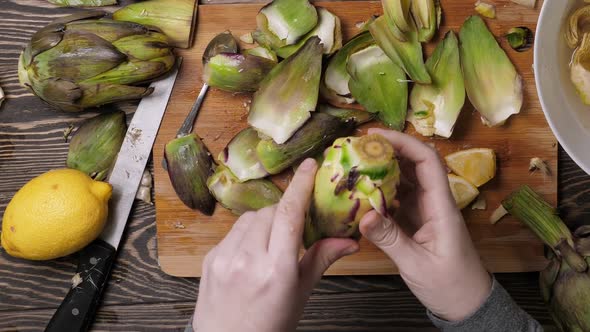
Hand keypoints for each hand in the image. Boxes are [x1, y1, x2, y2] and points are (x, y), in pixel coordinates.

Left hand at [193, 159, 358, 331]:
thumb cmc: (269, 326)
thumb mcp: (301, 294)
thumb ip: (321, 260)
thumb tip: (349, 241)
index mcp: (276, 270)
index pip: (290, 214)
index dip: (301, 185)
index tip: (309, 165)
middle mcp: (248, 260)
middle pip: (271, 212)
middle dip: (285, 213)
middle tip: (294, 229)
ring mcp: (225, 258)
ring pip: (251, 218)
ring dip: (266, 221)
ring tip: (272, 244)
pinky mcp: (210, 258)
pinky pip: (233, 231)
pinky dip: (247, 233)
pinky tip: (253, 252)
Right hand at [360, 128, 491, 321]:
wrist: (466, 304)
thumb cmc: (449, 285)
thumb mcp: (416, 264)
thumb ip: (390, 239)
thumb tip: (363, 215)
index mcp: (441, 206)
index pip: (427, 161)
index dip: (403, 143)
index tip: (375, 136)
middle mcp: (434, 201)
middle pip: (415, 163)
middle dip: (388, 149)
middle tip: (356, 147)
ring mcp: (425, 209)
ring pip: (405, 178)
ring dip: (383, 167)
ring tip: (354, 162)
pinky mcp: (417, 220)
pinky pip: (398, 196)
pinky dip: (381, 189)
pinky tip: (361, 190)